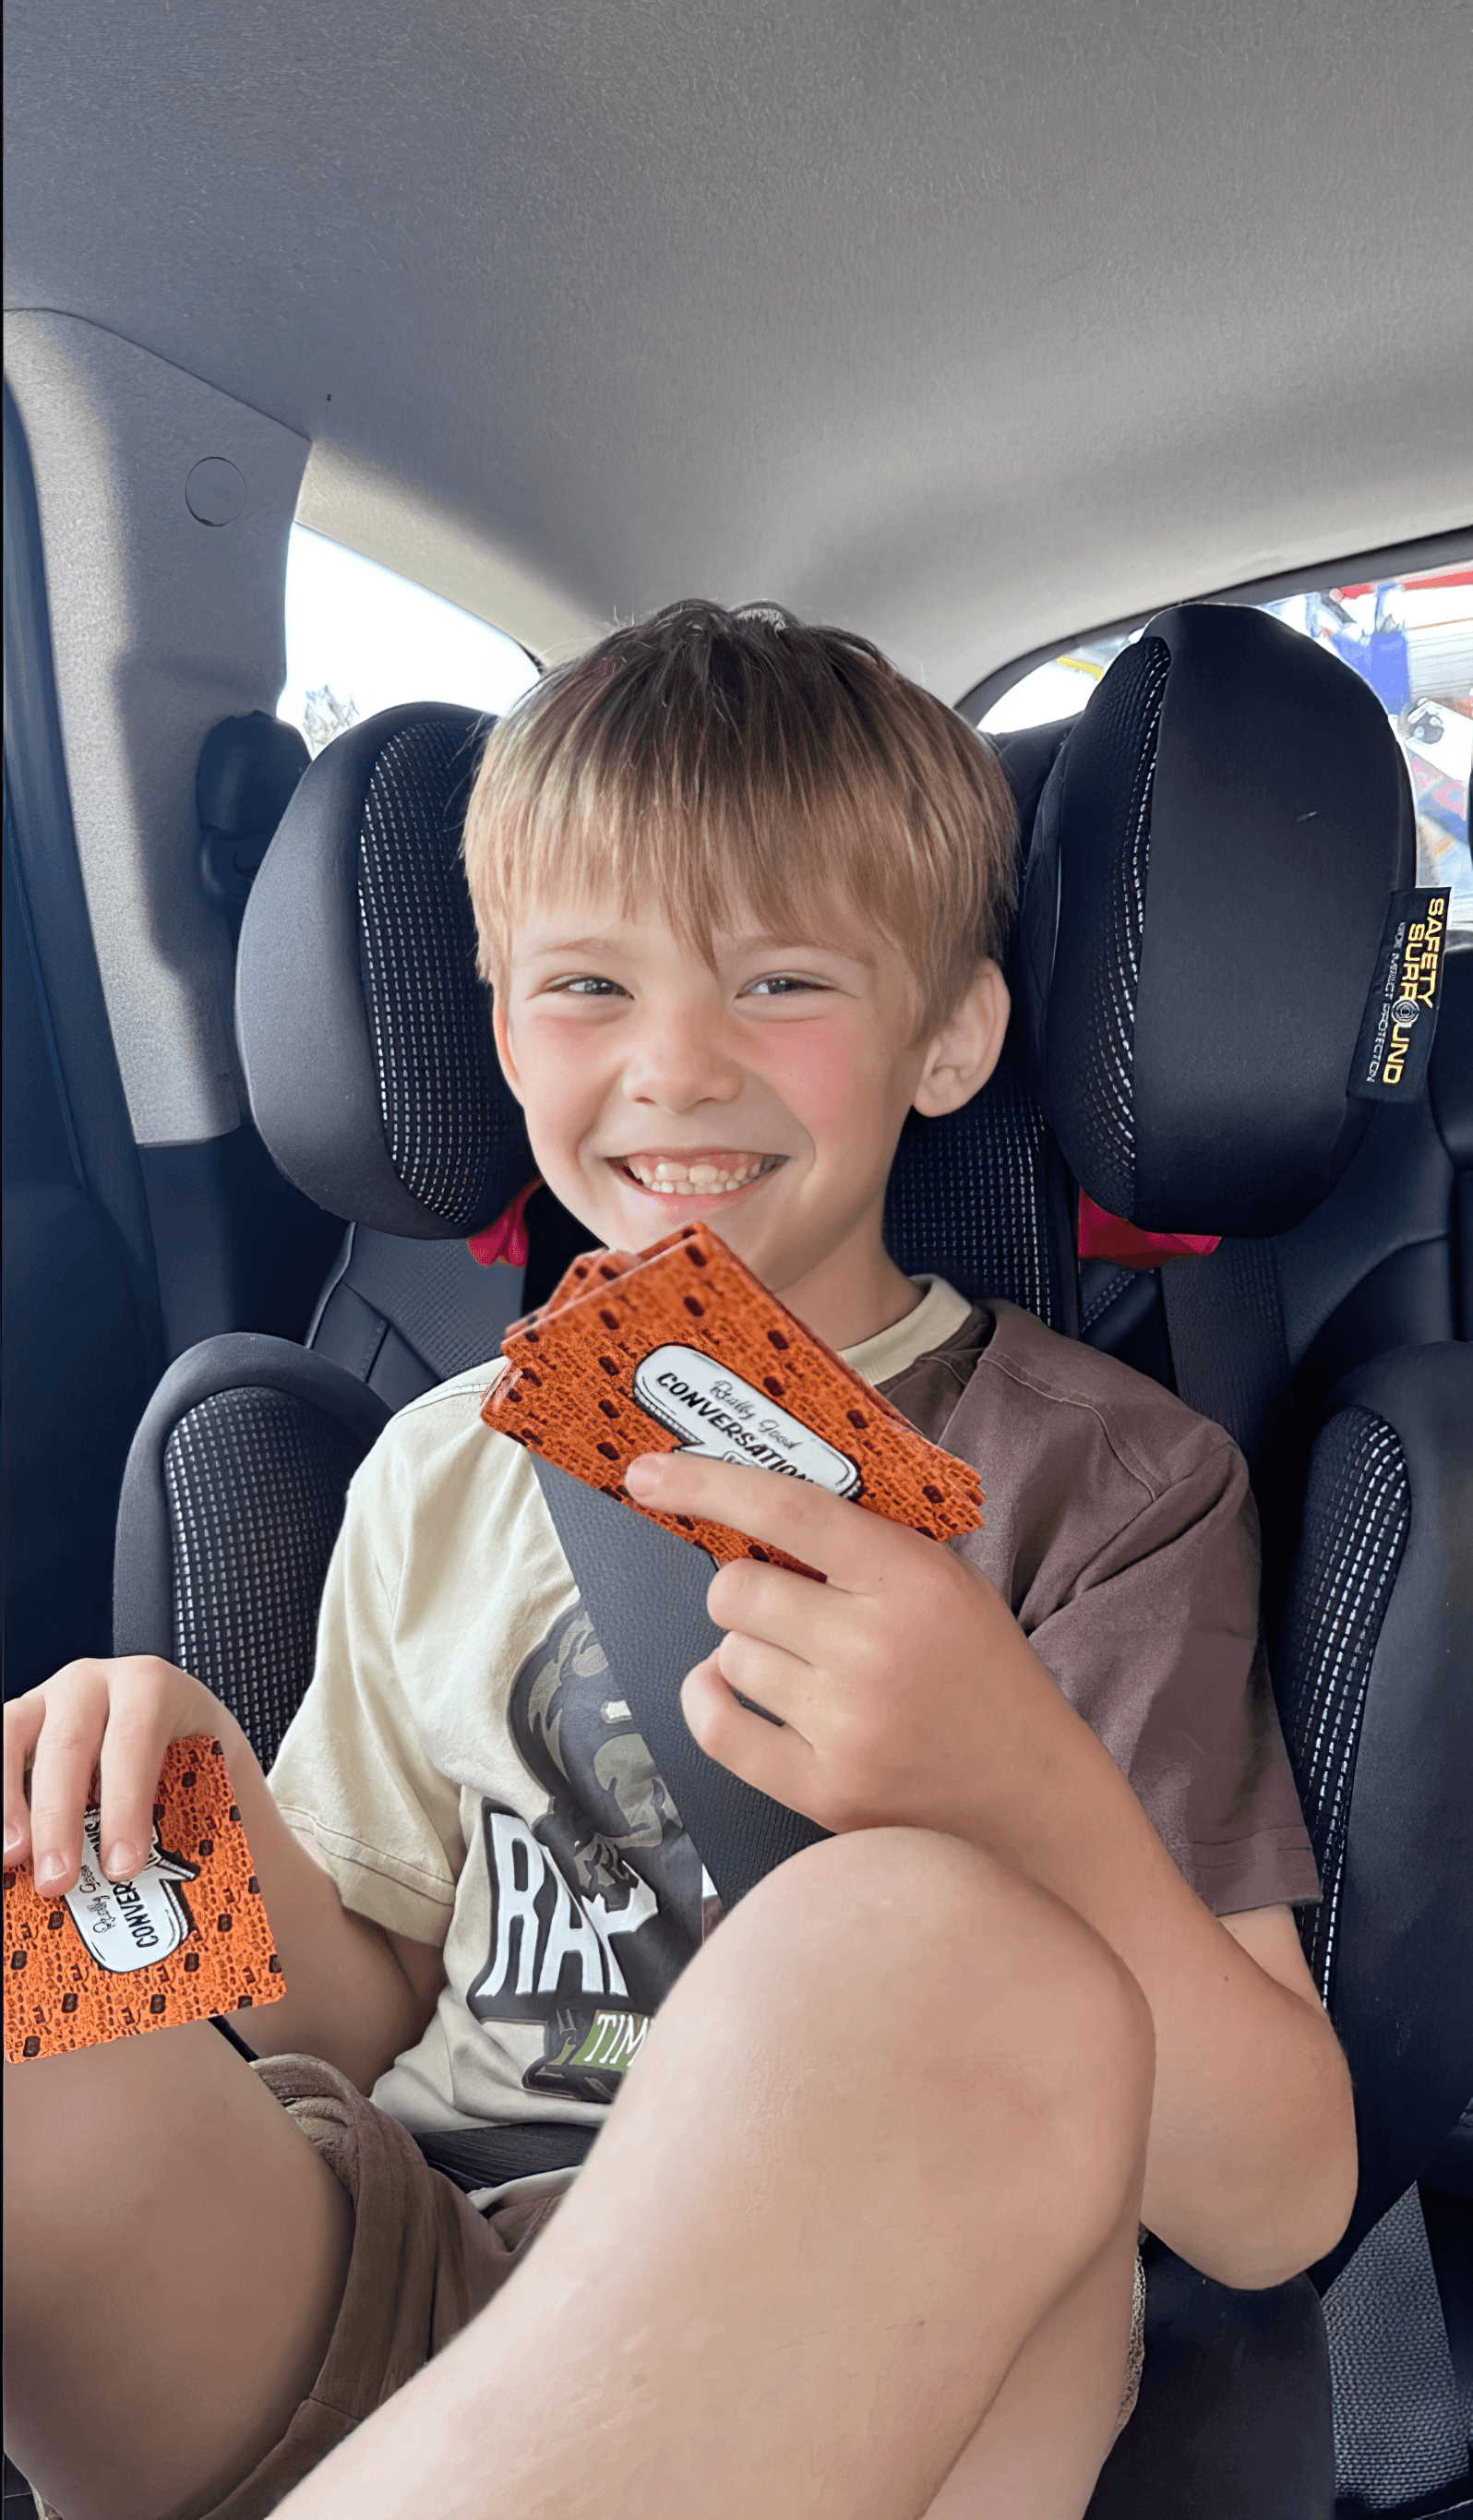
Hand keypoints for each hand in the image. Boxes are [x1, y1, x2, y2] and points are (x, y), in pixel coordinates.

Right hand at [3, 1657, 232, 1894]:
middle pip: (68, 1746)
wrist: (174, 1726)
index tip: (122, 1865)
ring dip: (8, 1801)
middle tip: (59, 1881)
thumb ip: (189, 1821)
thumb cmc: (191, 1761)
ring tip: (11, 1858)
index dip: (126, 1804)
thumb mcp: (206, 1777)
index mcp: (152, 1688)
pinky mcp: (18, 1720)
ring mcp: (48, 1698)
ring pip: (13, 1737)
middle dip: (60, 1819)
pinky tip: (3, 1838)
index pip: (136, 1741)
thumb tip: (180, 1894)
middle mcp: (94, 1683)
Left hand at [624, 1451, 1057, 1838]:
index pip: (786, 1508)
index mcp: (912, 1578)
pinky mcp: (822, 1789)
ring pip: (727, 1656)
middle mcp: (874, 1648)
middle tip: (789, 1609)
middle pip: (735, 1590)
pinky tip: (733, 1690)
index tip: (650, 1474)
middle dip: (746, 1592)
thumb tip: (751, 1503)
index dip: (705, 1482)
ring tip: (807, 1669)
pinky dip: (711, 1700)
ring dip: (749, 1654)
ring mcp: (847, 1725)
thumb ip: (865, 1543)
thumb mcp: (949, 1581)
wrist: (1032, 1796)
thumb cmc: (983, 1677)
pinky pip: (716, 1726)